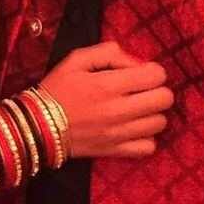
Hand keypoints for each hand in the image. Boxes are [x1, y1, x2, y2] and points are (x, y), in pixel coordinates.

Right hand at [39, 41, 172, 158]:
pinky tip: (134, 127)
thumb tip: (135, 62)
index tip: (140, 72)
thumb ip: (108, 52)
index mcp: (108, 84)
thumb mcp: (77, 58)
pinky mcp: (116, 151)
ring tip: (137, 108)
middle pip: (164, 99)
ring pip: (160, 123)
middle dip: (157, 89)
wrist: (39, 126)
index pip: (155, 75)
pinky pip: (149, 147)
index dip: (152, 70)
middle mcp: (118, 110)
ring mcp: (119, 134)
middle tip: (141, 89)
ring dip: (153, 112)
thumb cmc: (58, 88)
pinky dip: (146, 136)